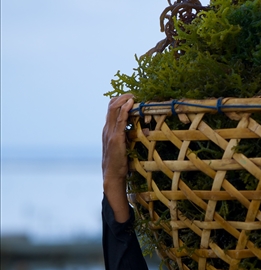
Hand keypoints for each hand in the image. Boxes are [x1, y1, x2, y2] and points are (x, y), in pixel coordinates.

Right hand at [102, 94, 133, 221]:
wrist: (112, 176)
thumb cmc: (119, 164)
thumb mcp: (124, 147)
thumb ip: (129, 138)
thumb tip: (145, 132)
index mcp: (108, 131)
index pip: (111, 109)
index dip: (120, 100)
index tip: (130, 96)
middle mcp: (107, 129)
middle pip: (111, 105)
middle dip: (122, 96)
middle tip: (133, 93)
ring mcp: (110, 133)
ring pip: (114, 109)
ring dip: (124, 100)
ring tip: (133, 95)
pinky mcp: (116, 139)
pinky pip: (120, 120)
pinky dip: (125, 110)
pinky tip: (131, 103)